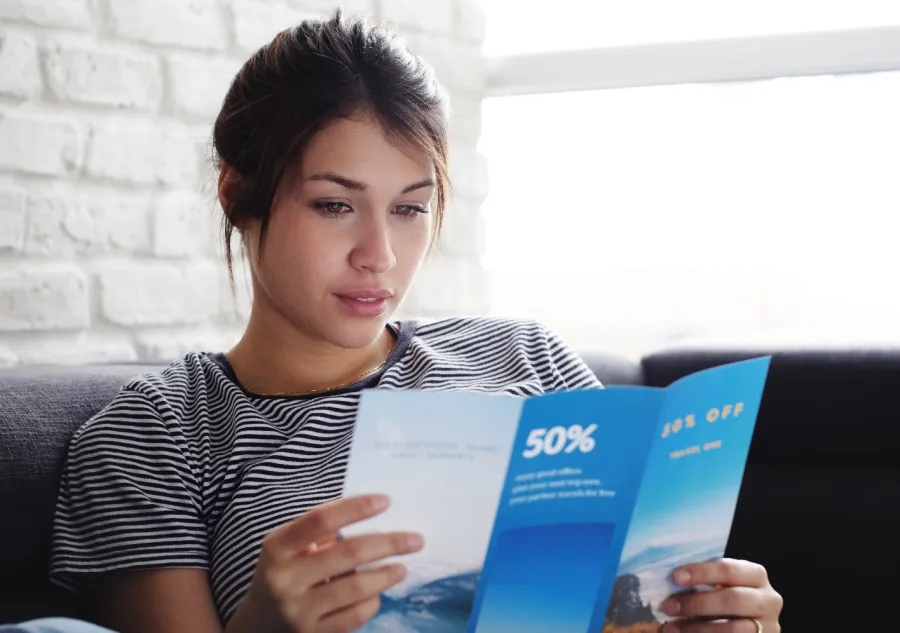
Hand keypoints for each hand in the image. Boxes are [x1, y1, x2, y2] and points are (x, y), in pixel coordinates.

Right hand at [227, 494, 423, 632]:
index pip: (321, 520)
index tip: (386, 501)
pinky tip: (378, 594)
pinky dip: (371, 602)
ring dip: (386, 575)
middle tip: (416, 539)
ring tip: (402, 567)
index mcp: (277, 548)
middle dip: (388, 544)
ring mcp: (298, 611)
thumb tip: (373, 516)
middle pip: (347, 554)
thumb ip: (320, 533)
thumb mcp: (288, 548)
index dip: (355, 508)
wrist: (255, 627)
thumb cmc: (282, 573)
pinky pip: (354, 617)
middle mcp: (285, 579)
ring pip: (355, 588)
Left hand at [660, 558, 782, 632]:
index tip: (676, 577)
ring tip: (671, 627)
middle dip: (697, 603)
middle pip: (732, 600)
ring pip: (732, 629)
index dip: (702, 572)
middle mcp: (768, 600)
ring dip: (697, 628)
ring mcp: (768, 627)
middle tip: (669, 606)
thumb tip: (670, 579)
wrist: (744, 626)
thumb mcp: (721, 585)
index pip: (729, 569)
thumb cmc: (725, 598)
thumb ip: (705, 581)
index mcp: (755, 575)